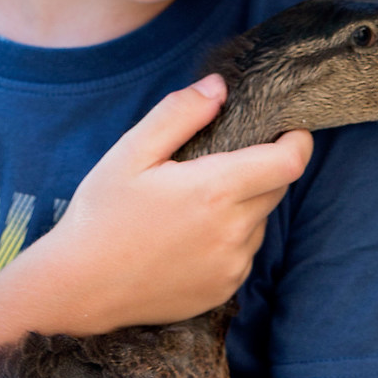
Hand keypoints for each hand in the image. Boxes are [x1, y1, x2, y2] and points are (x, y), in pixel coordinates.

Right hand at [9, 77, 311, 336]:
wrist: (80, 288)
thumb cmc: (101, 215)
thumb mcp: (131, 153)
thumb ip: (179, 113)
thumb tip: (219, 88)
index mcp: (214, 191)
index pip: (289, 162)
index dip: (298, 140)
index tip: (289, 130)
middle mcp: (232, 232)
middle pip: (277, 189)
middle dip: (263, 169)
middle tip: (220, 163)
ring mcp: (231, 266)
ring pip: (259, 222)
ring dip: (243, 207)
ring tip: (192, 207)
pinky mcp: (223, 290)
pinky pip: (243, 254)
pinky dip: (229, 239)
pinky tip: (187, 238)